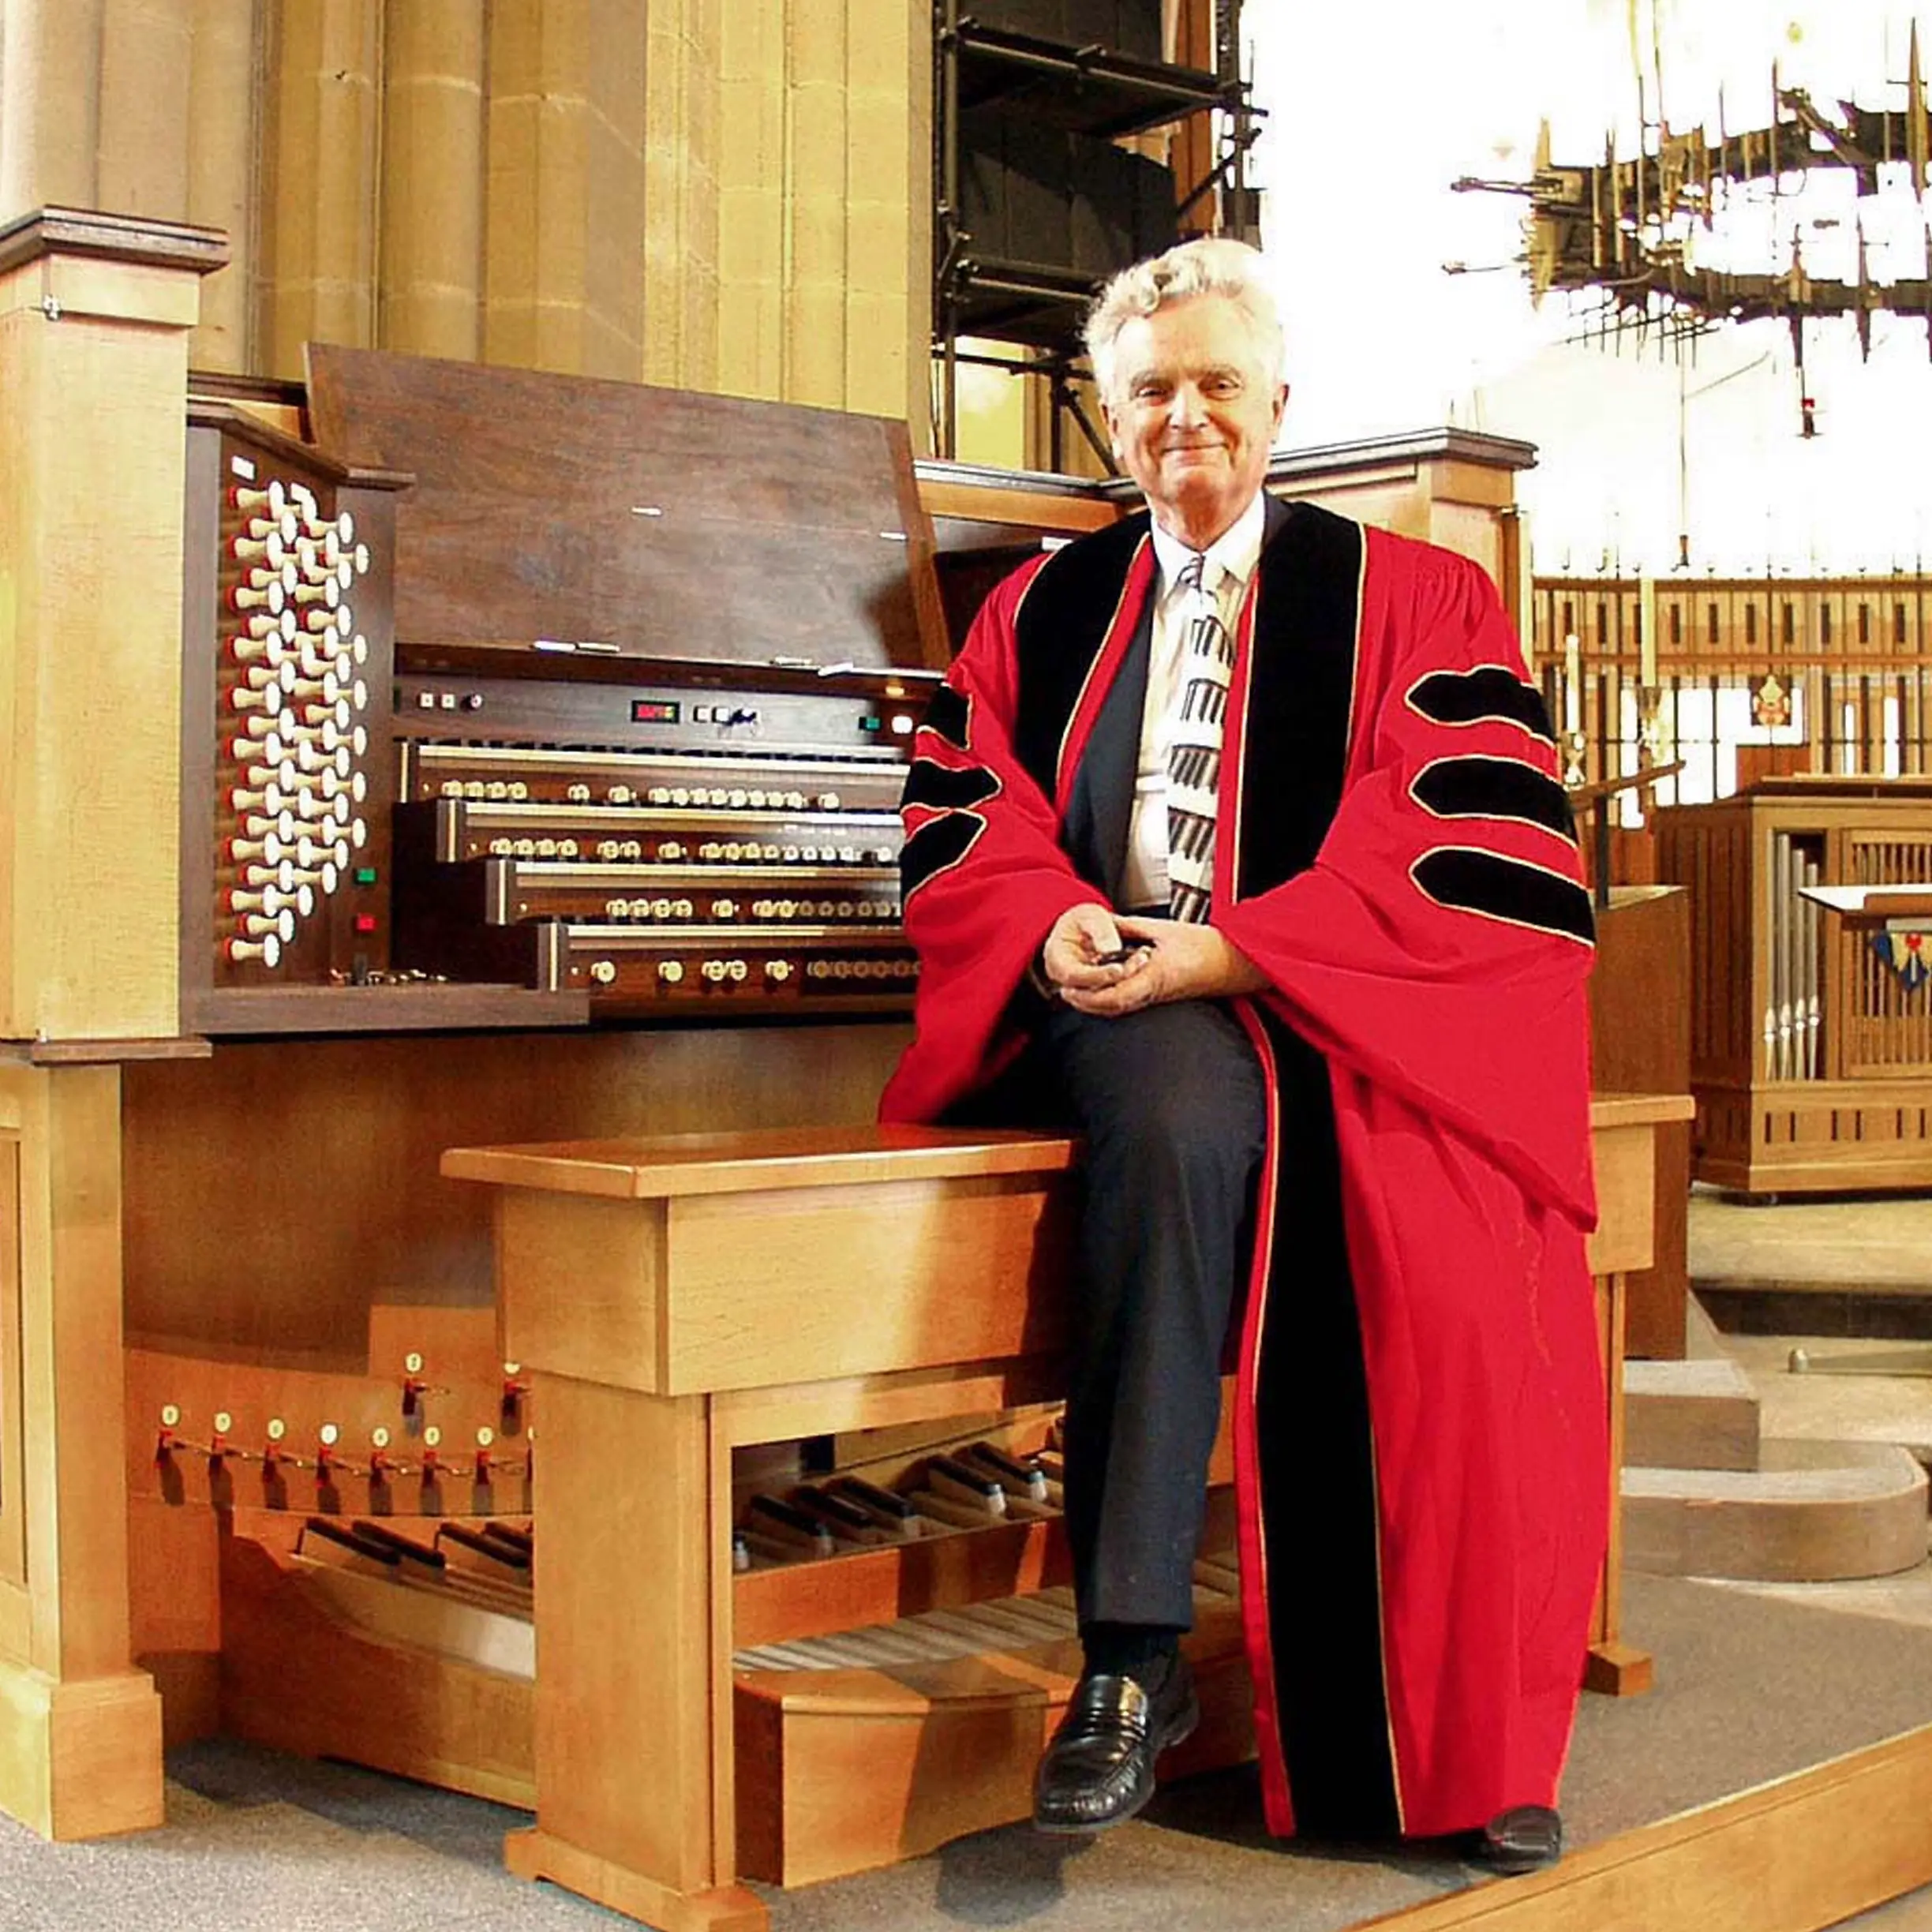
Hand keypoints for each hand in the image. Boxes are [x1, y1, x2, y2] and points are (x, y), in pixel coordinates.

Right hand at [1039, 903, 1151, 999]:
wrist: (1084, 930)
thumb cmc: (1081, 922)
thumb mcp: (1089, 916)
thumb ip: (1099, 930)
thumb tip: (1111, 949)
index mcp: (1057, 960)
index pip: (1074, 976)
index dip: (1097, 975)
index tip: (1118, 969)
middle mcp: (1067, 981)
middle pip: (1091, 993)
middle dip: (1117, 981)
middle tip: (1140, 960)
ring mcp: (1082, 990)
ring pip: (1104, 1000)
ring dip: (1126, 984)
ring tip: (1143, 959)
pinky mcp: (1098, 994)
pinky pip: (1114, 998)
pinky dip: (1129, 985)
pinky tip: (1141, 965)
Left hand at [1056, 913, 1266, 1017]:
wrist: (1236, 963)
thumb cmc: (1208, 947)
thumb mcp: (1164, 929)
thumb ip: (1132, 928)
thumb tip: (1105, 925)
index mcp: (1156, 975)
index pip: (1116, 995)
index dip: (1089, 995)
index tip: (1070, 987)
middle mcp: (1156, 992)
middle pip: (1113, 1008)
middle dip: (1087, 1002)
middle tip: (1066, 991)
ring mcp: (1159, 998)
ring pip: (1121, 1008)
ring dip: (1097, 1002)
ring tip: (1077, 991)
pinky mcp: (1162, 998)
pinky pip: (1132, 1003)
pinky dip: (1112, 999)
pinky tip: (1103, 988)